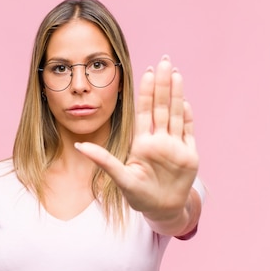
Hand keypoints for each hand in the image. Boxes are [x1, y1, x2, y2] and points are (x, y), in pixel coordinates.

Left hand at [75, 55, 198, 221]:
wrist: (162, 209)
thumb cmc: (138, 195)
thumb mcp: (119, 178)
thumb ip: (103, 160)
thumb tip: (79, 145)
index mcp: (142, 142)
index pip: (144, 111)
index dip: (146, 92)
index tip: (146, 72)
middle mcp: (159, 140)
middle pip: (162, 106)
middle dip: (163, 84)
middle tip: (165, 61)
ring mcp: (175, 146)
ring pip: (176, 114)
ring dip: (177, 94)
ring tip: (176, 73)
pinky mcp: (189, 155)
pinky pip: (189, 132)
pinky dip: (189, 117)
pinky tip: (187, 101)